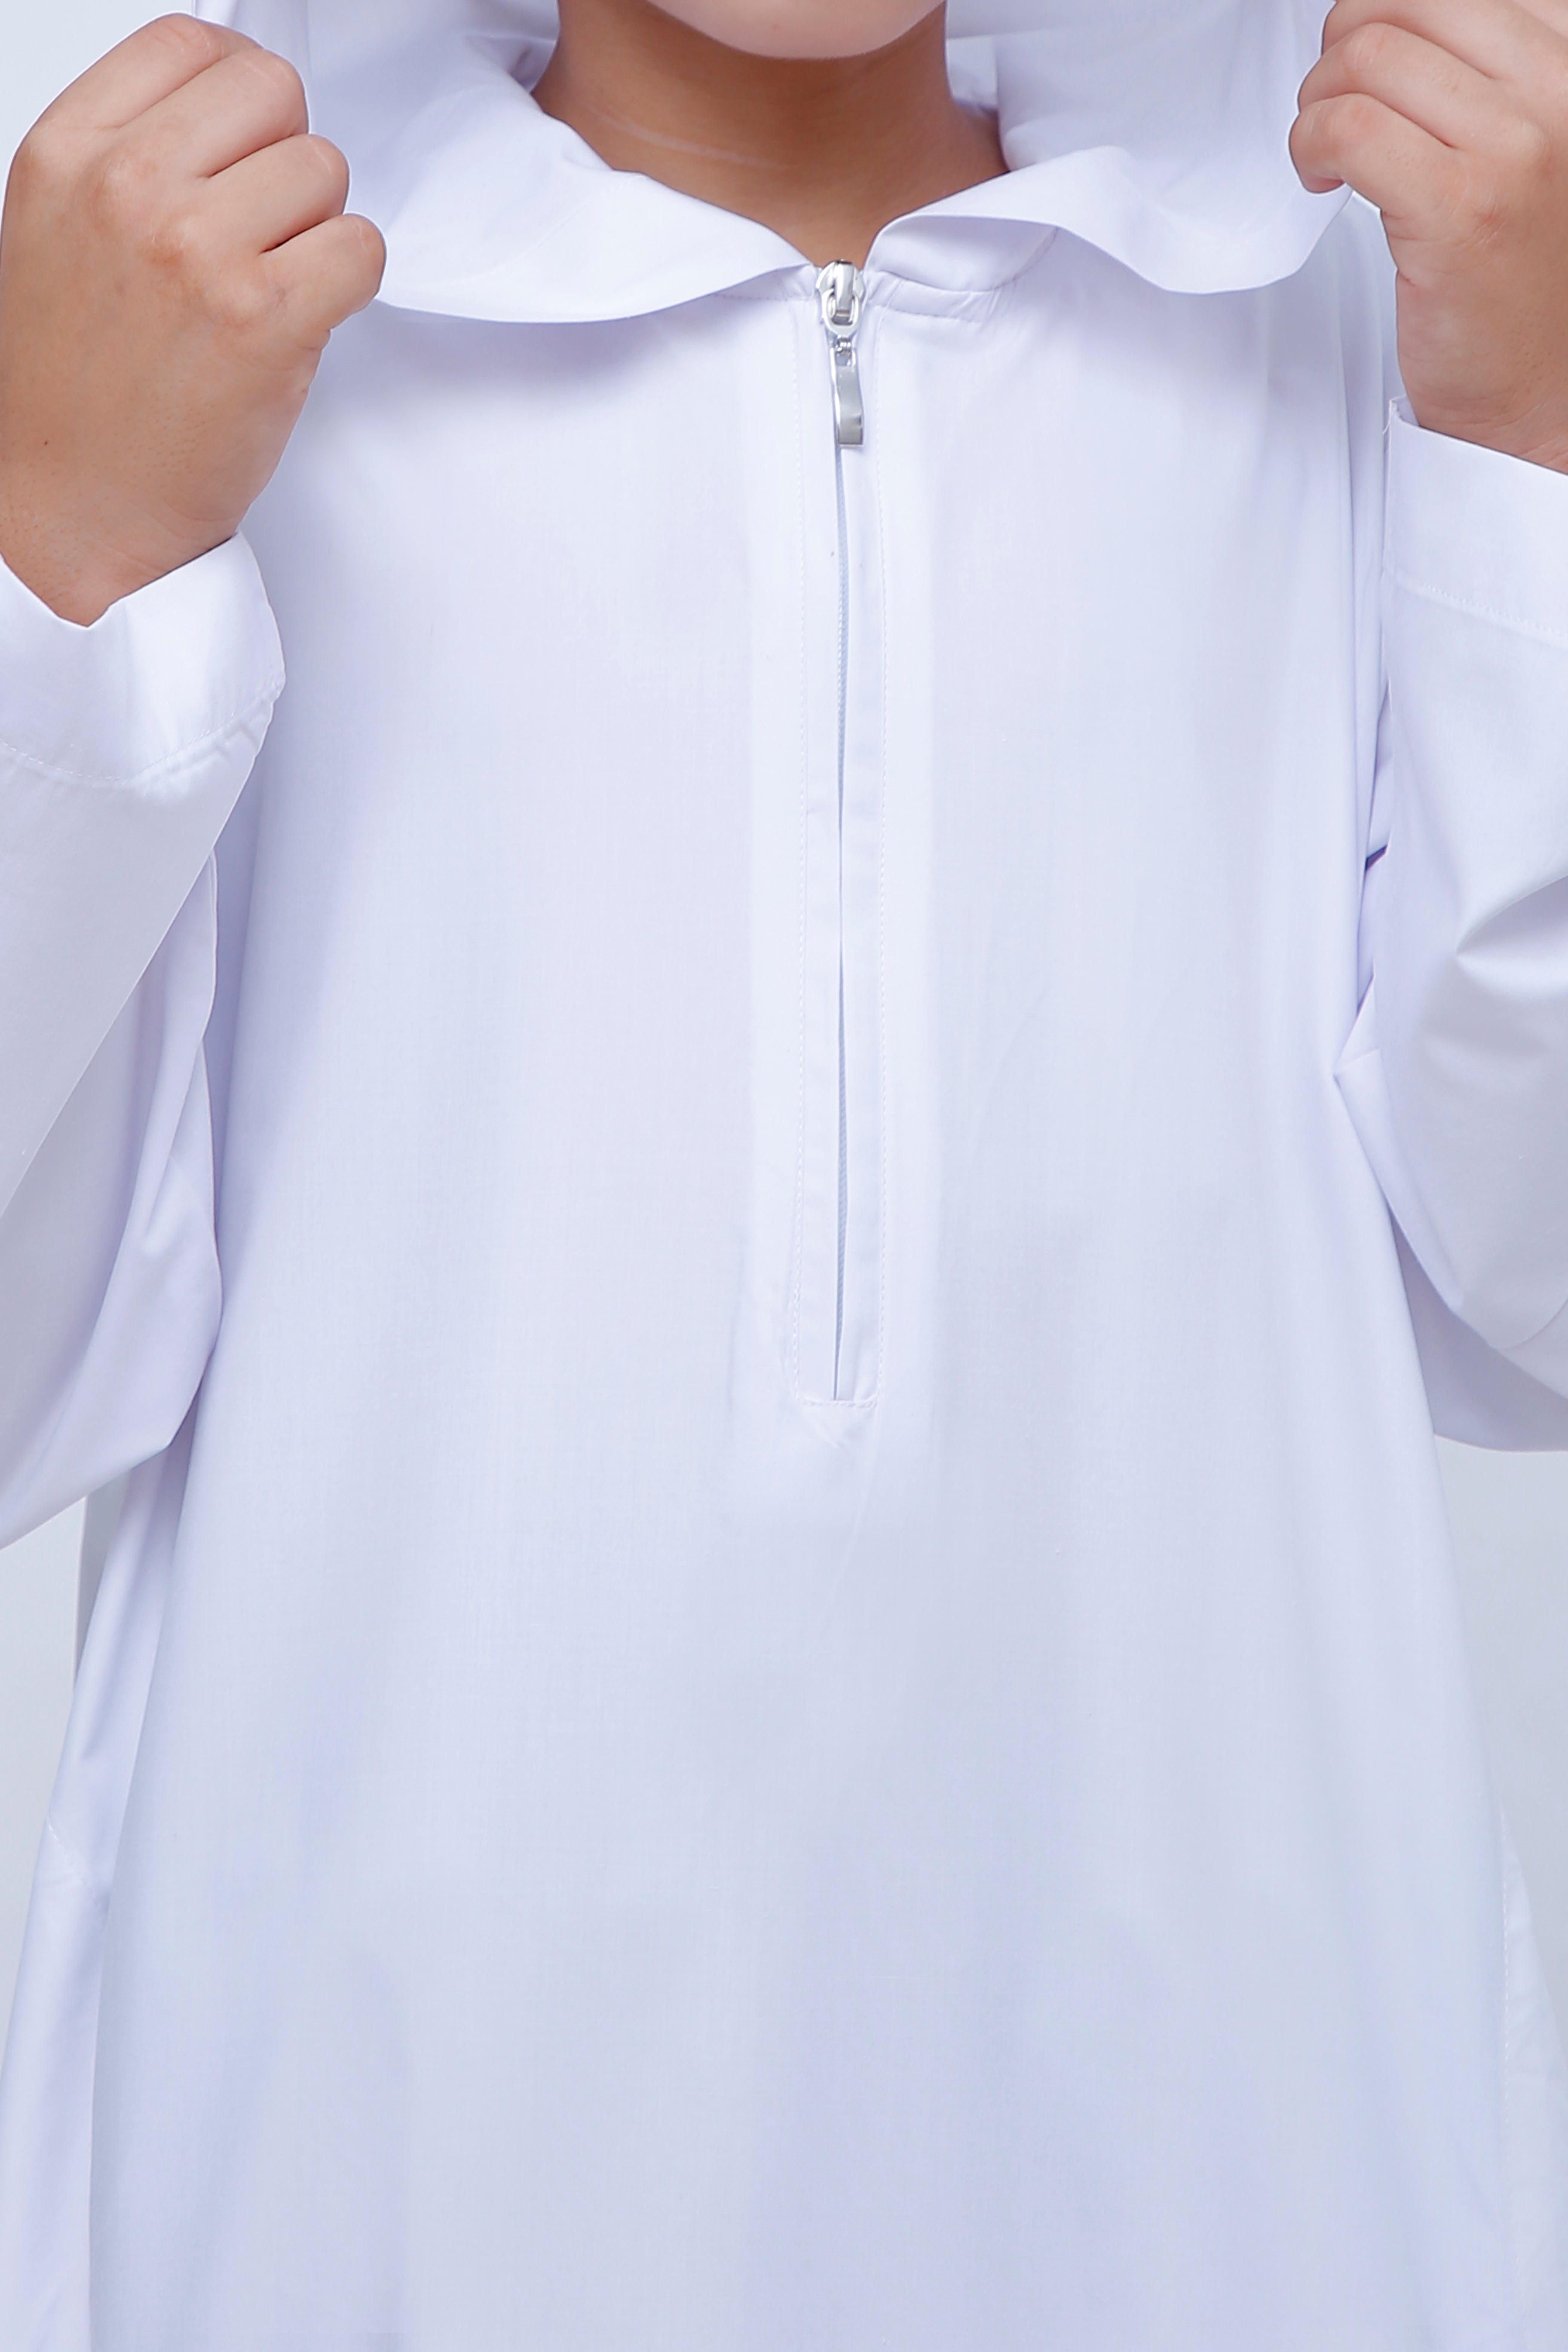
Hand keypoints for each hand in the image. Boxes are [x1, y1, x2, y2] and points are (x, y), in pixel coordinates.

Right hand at [0, 15, 383, 624]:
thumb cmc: (74, 388)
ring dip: (318, 229)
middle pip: (273, 94)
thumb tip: (233, 100)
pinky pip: (362, 249)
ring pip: (326, 171)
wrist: (73, 505)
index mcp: (69, 152)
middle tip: (263, 230)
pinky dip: (350, 284)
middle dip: (286, 158)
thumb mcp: (64, 232)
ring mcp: (199, 251)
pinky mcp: (266, 319)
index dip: (242, 90)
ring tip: (268, 287)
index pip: (192, 43)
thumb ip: (136, 152)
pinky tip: (301, 322)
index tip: (247, 144)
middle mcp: (129, 188)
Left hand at [1292, 0, 1567, 470]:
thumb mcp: (1525, 139)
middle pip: (1407, 6)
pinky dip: (1311, 146)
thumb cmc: (1520, 272)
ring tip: (1327, 153)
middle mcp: (1554, 93)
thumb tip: (1385, 25)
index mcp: (1567, 63)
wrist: (1537, 381)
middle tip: (1334, 113)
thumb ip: (1479, 73)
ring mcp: (1511, 149)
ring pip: (1370, 58)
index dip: (1389, 18)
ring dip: (1318, 103)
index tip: (1371, 74)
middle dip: (1342, 52)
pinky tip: (1323, 182)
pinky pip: (1349, 130)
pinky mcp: (1457, 210)